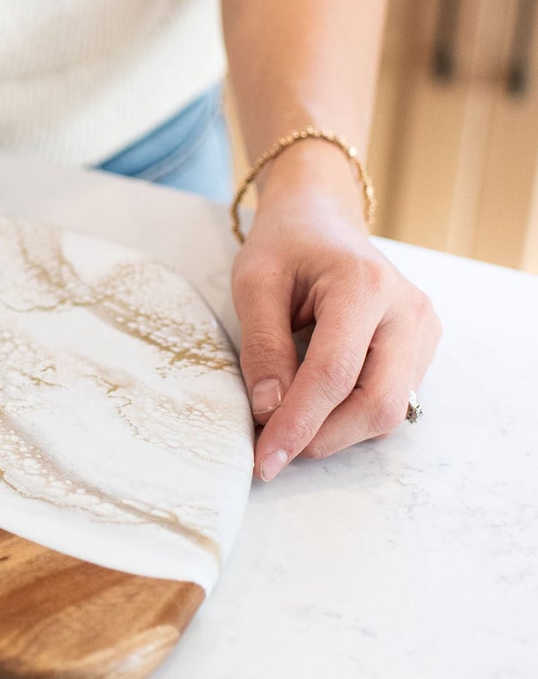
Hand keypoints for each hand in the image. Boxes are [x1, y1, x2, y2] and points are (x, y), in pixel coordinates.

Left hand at [230, 142, 440, 477]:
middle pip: (377, 404)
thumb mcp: (254, 283)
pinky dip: (352, 416)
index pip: (334, 374)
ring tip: (290, 423)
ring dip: (337, 432)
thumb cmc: (286, 245)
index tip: (264, 460)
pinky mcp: (423, 348)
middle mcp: (407, 311)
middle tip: (274, 449)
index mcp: (364, 286)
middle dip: (323, 438)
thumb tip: (270, 413)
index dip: (297, 424)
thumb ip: (262, 347)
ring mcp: (423, 331)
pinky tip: (318, 405)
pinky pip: (393, 400)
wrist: (322, 218)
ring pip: (389, 411)